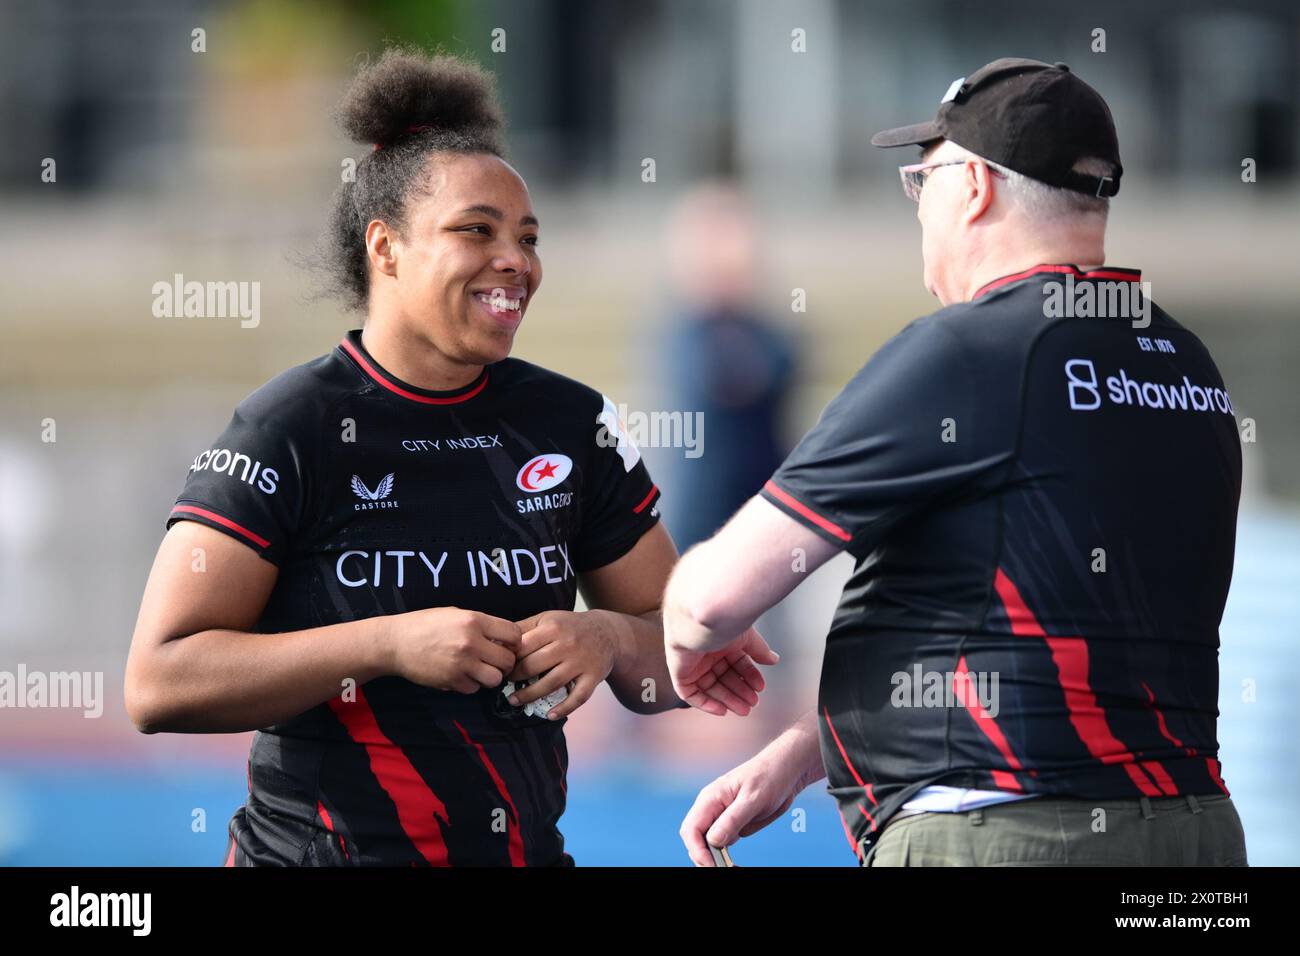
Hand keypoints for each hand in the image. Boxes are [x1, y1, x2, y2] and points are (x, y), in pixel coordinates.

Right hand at [387, 607, 520, 693]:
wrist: (395, 642)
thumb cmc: (425, 625)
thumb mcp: (455, 613)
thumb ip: (480, 624)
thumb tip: (503, 638)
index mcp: (474, 620)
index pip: (514, 634)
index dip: (514, 642)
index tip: (506, 644)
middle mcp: (471, 642)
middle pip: (508, 660)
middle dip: (504, 662)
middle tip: (494, 661)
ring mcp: (462, 663)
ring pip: (495, 679)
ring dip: (490, 676)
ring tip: (480, 670)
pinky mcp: (451, 680)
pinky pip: (475, 688)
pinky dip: (471, 684)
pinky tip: (461, 675)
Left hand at [506, 611, 616, 719]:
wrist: (607, 632)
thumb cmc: (570, 627)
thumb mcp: (547, 619)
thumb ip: (523, 628)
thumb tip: (496, 641)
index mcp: (553, 627)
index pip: (523, 647)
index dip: (508, 659)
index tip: (499, 667)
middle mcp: (567, 644)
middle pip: (533, 665)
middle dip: (514, 677)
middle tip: (505, 684)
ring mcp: (581, 662)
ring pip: (551, 683)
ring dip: (530, 695)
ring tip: (514, 700)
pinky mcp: (593, 677)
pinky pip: (578, 697)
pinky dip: (564, 708)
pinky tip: (550, 715)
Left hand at [666, 626, 779, 716]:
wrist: (699, 619)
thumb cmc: (721, 621)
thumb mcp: (746, 638)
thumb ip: (759, 651)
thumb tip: (774, 660)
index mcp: (722, 642)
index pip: (737, 663)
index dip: (749, 676)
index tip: (760, 687)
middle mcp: (707, 653)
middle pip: (725, 678)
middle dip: (739, 692)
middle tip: (753, 703)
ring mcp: (693, 663)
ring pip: (711, 688)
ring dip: (727, 700)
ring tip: (743, 709)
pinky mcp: (680, 673)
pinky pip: (691, 694)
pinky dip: (705, 703)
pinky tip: (722, 710)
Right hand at [680, 746, 805, 865]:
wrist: (787, 771)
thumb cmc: (770, 777)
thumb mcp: (753, 799)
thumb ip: (733, 819)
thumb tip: (713, 841)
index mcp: (710, 798)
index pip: (691, 829)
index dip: (697, 850)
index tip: (713, 865)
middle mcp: (711, 808)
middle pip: (695, 839)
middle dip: (704, 857)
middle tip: (722, 869)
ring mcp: (721, 816)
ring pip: (707, 843)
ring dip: (714, 859)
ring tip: (732, 868)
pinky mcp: (732, 823)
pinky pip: (722, 843)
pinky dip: (724, 857)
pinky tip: (735, 864)